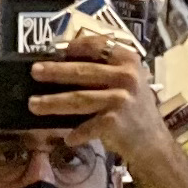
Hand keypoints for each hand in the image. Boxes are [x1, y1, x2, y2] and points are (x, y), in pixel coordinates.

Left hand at [31, 35, 172, 175]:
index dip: (74, 47)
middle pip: (82, 72)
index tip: (55, 50)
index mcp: (128, 60)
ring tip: (34, 104)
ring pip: (79, 99)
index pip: (97, 46)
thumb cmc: (133, 108)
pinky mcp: (116, 121)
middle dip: (55, 72)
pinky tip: (68, 138)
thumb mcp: (126, 80)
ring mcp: (121, 98)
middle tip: (34, 71)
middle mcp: (126, 76)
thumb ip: (103, 69)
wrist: (153, 141)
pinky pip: (89, 126)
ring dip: (53, 102)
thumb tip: (60, 63)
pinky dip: (76, 133)